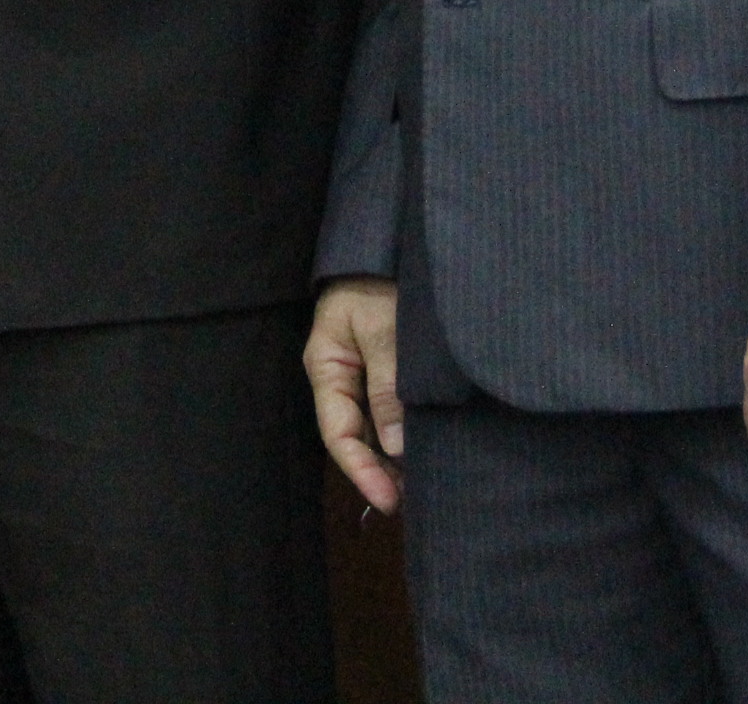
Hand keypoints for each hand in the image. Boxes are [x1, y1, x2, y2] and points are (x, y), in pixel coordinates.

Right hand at [304, 276, 404, 513]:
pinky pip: (387, 413)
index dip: (362, 471)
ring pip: (372, 429)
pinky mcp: (384, 369)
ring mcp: (361, 374)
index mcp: (326, 367)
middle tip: (412, 503)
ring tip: (420, 487)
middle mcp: (340, 377)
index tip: (390, 501)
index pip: (338, 433)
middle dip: (379, 472)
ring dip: (392, 458)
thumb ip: (387, 386)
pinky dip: (402, 436)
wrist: (390, 244)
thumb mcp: (383, 331)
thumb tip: (395, 448)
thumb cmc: (380, 281)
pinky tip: (422, 452)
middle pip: (354, 437)